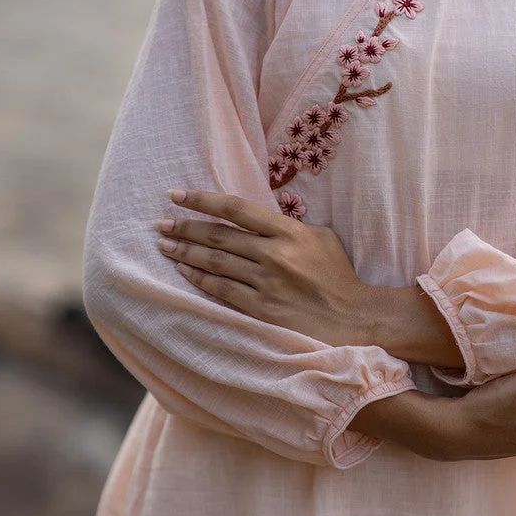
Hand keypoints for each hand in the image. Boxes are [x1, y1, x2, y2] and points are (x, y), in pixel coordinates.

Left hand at [155, 188, 376, 345]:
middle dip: (185, 226)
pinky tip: (183, 270)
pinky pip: (221, 291)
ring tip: (164, 244)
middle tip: (161, 223)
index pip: (235, 209)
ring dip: (185, 251)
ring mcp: (265, 283)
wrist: (353, 319)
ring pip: (215, 262)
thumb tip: (258, 220)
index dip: (202, 200)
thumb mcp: (321, 237)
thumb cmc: (338, 276)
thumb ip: (288, 226)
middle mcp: (273, 254)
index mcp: (288, 231)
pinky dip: (199, 279)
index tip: (177, 195)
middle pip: (218, 235)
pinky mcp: (260, 309)